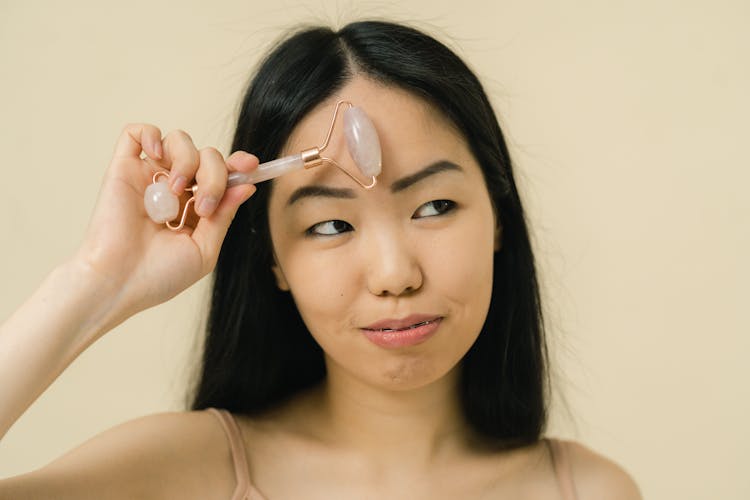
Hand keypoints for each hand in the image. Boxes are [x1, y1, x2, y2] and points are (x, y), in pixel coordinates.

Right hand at [74, 123, 256, 326]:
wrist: (119, 282)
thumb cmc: (159, 275)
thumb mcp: (204, 249)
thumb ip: (224, 215)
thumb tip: (246, 185)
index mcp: (196, 206)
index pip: (222, 173)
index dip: (238, 165)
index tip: (251, 166)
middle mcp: (175, 188)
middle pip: (207, 155)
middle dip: (215, 176)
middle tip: (203, 206)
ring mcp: (150, 176)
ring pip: (179, 140)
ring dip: (187, 160)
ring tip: (176, 189)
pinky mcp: (123, 169)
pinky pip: (136, 133)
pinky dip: (151, 134)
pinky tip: (157, 156)